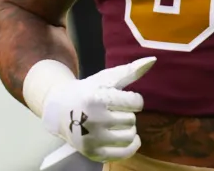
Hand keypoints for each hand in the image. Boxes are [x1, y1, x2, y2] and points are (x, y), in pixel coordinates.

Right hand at [41, 56, 155, 162]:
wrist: (61, 110)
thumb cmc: (88, 91)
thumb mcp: (106, 79)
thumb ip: (130, 71)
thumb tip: (153, 59)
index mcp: (97, 99)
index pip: (135, 102)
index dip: (134, 99)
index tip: (124, 99)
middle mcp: (93, 120)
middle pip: (131, 119)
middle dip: (127, 114)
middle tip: (114, 111)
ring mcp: (92, 139)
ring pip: (130, 136)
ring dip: (129, 128)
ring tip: (117, 123)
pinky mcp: (93, 153)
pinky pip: (124, 153)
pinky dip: (132, 146)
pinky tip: (130, 138)